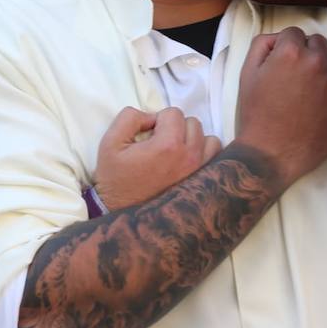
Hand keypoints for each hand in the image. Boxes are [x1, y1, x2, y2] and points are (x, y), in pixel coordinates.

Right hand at [94, 107, 221, 210]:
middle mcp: (189, 157)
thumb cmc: (115, 177)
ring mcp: (199, 171)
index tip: (147, 136)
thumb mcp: (110, 141)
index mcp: (168, 145)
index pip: (173, 112)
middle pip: (192, 123)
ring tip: (175, 152)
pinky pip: (216, 158)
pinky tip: (187, 160)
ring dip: (192, 140)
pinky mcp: (203, 183)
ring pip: (208, 138)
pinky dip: (204, 154)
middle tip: (159, 144)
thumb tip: (152, 117)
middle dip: (175, 128)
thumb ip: (131, 117)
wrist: (122, 214)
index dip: (157, 120)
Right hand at [235, 26, 326, 182]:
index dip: (284, 45)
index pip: (294, 32)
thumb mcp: (247, 73)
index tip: (280, 60)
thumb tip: (278, 39)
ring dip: (321, 67)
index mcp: (292, 53)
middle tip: (293, 72)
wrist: (272, 153)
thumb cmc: (256, 113)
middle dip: (306, 51)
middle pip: (318, 42)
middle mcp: (318, 62)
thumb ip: (262, 45)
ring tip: (307, 87)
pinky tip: (318, 100)